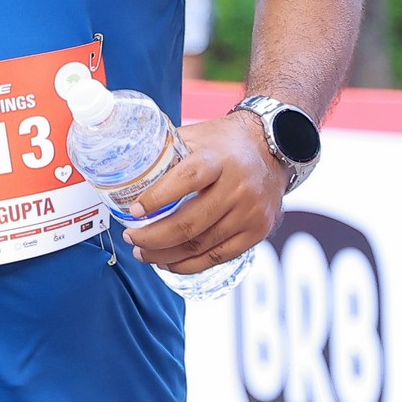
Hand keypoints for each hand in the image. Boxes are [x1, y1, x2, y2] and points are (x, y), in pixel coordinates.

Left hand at [120, 112, 286, 275]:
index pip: (185, 179)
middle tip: (131, 238)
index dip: (156, 198)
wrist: (274, 149)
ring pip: (201, 245)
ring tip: (143, 253)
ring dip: (165, 255)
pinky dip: (189, 265)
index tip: (133, 211)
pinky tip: (169, 262)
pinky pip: (218, 257)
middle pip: (189, 223)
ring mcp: (250, 212)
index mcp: (219, 159)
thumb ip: (167, 150)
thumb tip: (127, 165)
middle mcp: (238, 187)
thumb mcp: (198, 136)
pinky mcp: (257, 231)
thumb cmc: (227, 143)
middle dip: (152, 237)